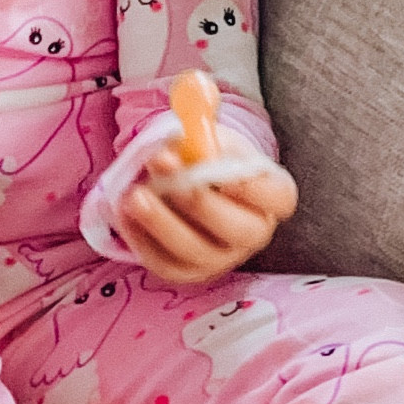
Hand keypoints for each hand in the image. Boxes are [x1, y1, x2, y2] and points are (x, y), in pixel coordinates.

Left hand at [116, 127, 297, 285]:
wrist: (187, 181)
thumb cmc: (207, 156)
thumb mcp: (208, 136)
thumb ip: (199, 133)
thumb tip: (179, 139)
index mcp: (271, 195)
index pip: (278, 198)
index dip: (255, 189)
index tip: (226, 173)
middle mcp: (253, 231)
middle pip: (239, 230)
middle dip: (202, 204)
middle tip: (173, 180)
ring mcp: (222, 256)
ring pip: (197, 252)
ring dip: (164, 224)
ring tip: (135, 196)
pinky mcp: (190, 270)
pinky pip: (167, 263)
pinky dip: (143, 240)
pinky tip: (125, 213)